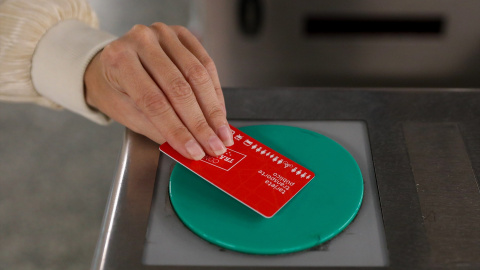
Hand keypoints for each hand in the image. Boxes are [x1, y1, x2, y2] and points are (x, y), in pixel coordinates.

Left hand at [84, 23, 233, 159]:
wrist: (111, 62)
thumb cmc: (115, 89)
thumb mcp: (126, 112)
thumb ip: (157, 128)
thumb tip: (190, 147)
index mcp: (119, 61)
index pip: (154, 102)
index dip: (178, 130)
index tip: (194, 151)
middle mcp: (141, 40)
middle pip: (179, 88)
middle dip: (200, 123)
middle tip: (214, 146)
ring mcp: (163, 33)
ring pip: (197, 75)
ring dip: (213, 110)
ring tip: (222, 134)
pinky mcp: (181, 34)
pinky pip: (206, 64)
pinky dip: (215, 92)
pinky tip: (220, 113)